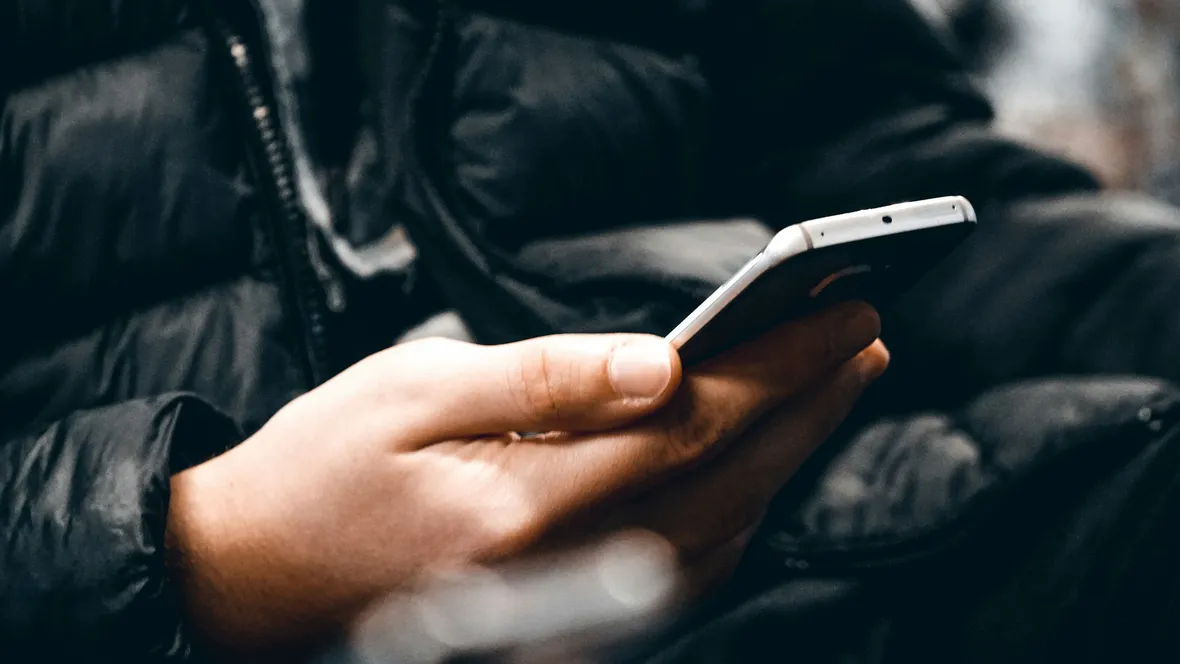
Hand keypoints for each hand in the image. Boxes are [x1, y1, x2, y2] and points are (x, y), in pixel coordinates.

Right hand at [166, 303, 886, 654]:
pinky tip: (754, 466)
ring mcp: (572, 615)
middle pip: (728, 483)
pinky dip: (737, 511)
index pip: (691, 425)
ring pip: (721, 535)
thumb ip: (542, 380)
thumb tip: (655, 361)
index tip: (840, 314)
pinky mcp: (568, 628)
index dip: (778, 366)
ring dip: (785, 459)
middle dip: (807, 407)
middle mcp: (564, 574)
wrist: (256, 579)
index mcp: (524, 505)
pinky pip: (684, 573)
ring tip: (824, 390)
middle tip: (861, 340)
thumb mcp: (412, 391)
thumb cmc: (321, 472)